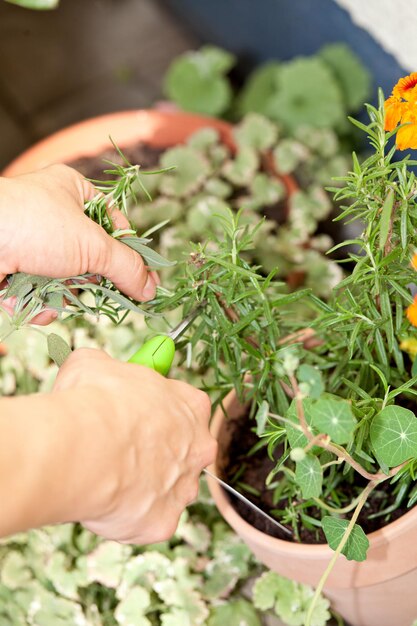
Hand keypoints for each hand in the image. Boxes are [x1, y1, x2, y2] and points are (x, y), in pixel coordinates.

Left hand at [0, 165, 157, 323]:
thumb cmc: (33, 225)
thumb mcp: (92, 245)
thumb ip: (126, 267)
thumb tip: (150, 288)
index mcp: (74, 191)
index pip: (115, 224)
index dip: (130, 254)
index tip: (144, 282)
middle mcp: (52, 214)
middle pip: (90, 258)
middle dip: (89, 280)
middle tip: (93, 290)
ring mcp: (31, 242)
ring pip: (65, 280)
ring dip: (62, 295)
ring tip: (52, 294)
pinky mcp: (14, 267)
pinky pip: (40, 292)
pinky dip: (38, 303)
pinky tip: (33, 303)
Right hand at [53, 348, 215, 543]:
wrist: (85, 448)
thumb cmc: (95, 400)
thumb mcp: (95, 365)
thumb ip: (107, 369)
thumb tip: (94, 368)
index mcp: (191, 406)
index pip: (185, 407)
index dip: (157, 412)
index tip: (134, 414)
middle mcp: (198, 448)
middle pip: (183, 452)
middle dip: (155, 453)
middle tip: (118, 450)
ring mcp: (184, 488)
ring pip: (167, 490)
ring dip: (143, 486)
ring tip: (107, 477)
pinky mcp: (164, 522)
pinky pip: (147, 520)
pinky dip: (127, 515)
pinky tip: (104, 501)